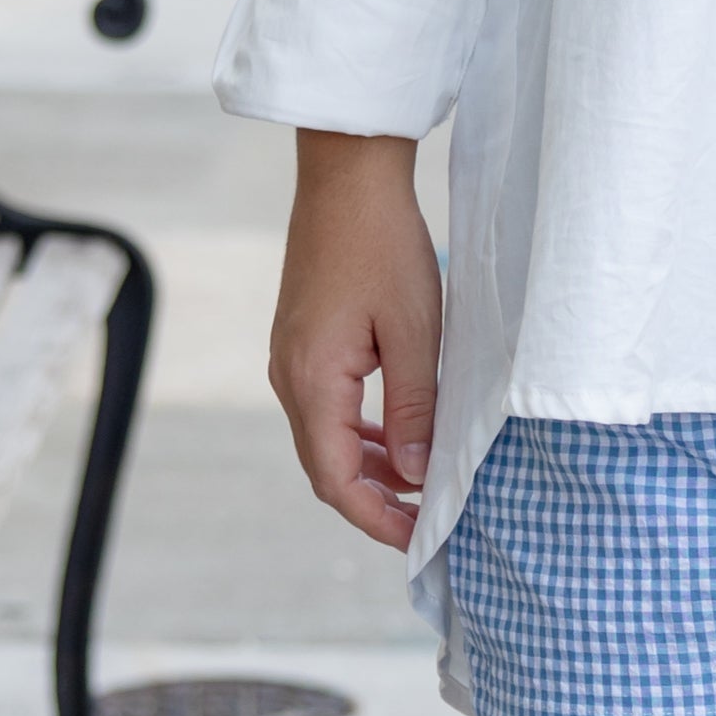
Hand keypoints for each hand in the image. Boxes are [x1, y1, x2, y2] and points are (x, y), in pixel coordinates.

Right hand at [270, 131, 442, 547]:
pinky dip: (361, 435)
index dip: (377, 519)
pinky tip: (397, 440)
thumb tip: (417, 474)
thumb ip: (415, 408)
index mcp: (312, 381)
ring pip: (326, 440)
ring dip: (370, 469)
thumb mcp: (416, 332)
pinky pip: (327, 409)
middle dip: (375, 503)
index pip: (336, 480)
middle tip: (426, 523)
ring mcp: (291, 360)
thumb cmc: (383, 244)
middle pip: (326, 468)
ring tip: (420, 489)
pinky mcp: (302, 343)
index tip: (419, 539)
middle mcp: (290, 378)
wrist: (347, 175)